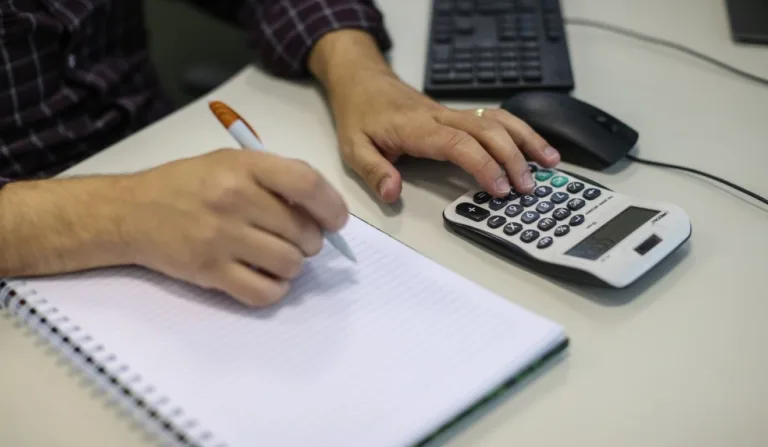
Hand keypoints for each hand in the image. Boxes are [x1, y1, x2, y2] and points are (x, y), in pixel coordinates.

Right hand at [124, 149, 348, 306]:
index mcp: (243, 167)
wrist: (130, 212)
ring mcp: (221, 238)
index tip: (336, 221)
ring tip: (277, 257)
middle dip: (310, 241)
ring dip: (293, 265)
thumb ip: (273, 178)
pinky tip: (265, 277)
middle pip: (303, 231)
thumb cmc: (186, 185)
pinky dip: (275, 289)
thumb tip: (322, 211)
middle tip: (296, 240)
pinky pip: (264, 293)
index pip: (307, 184)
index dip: (332, 206)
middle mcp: (234, 200)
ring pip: (290, 264)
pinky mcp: (210, 272)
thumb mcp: (228, 163)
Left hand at [333, 75, 559, 201]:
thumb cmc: (360, 115)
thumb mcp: (353, 148)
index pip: (459, 144)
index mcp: (418, 127)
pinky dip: (520, 131)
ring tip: (551, 163)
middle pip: (488, 130)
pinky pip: (495, 118)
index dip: (483, 165)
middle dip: (513, 158)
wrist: (363, 82)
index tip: (499, 188)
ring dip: (527, 139)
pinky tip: (536, 146)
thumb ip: (373, 171)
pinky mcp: (458, 115)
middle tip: (528, 187)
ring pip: (499, 119)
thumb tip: (392, 193)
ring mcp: (452, 113)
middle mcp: (441, 117)